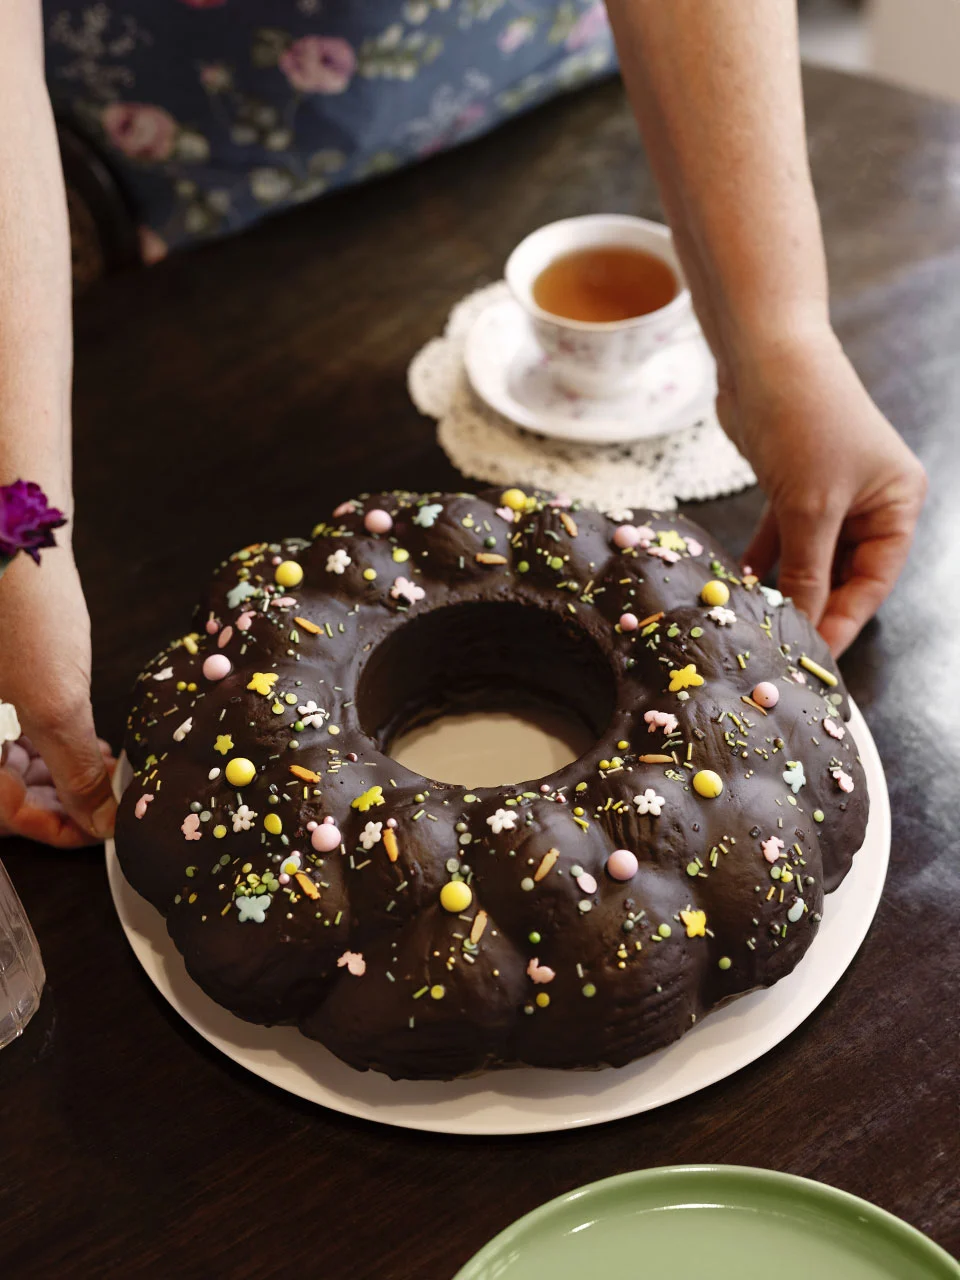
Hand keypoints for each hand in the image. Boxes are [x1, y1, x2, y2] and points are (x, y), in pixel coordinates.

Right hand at [0, 547, 115, 845]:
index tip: (101, 832)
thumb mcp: (56, 702)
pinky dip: (38, 735)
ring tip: (101, 767)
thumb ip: (76, 770)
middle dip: (54, 800)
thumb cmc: (20, 612)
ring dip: (51, 770)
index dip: (53, 829)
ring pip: (3, 754)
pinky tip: (80, 734)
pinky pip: (3, 721)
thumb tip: (99, 819)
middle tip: (104, 802)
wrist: (9, 527)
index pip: (0, 814)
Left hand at [716, 326, 926, 654]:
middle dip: (813, 606)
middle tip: (779, 646)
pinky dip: (763, 559)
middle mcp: (870, 499)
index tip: (813, 656)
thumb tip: (801, 626)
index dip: (843, 620)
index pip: (874, 580)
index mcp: (898, 503)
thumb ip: (807, 572)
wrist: (763, 354)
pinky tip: (742, 585)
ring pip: (809, 556)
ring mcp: (830, 491)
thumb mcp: (810, 508)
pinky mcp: (791, 483)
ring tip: (759, 623)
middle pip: (842, 572)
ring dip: (785, 586)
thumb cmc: (803, 420)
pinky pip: (781, 536)